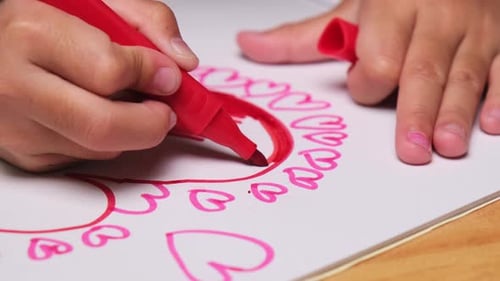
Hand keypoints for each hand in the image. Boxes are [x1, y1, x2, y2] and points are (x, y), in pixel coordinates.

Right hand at [0, 0, 197, 171]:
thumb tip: (182, 62)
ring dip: (127, 131)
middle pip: (103, 127)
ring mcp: (14, 128)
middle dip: (150, 124)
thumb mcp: (91, 0)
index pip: (110, 71)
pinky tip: (92, 112)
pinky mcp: (21, 155)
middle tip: (165, 112)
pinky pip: (81, 158)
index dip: (151, 74)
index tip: (167, 75)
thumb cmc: (37, 20)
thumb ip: (144, 20)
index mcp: (32, 35)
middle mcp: (14, 87)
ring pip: (97, 148)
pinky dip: (102, 141)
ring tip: (123, 102)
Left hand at [237, 0, 499, 164]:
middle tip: (411, 151)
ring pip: (464, 75)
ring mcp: (472, 32)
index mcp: (393, 9)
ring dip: (456, 113)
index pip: (379, 54)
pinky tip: (493, 125)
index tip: (363, 85)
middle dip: (416, 111)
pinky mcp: (499, 44)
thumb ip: (302, 38)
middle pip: (423, 69)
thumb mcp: (350, 12)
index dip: (368, 77)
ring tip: (447, 146)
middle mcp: (435, 19)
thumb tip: (248, 44)